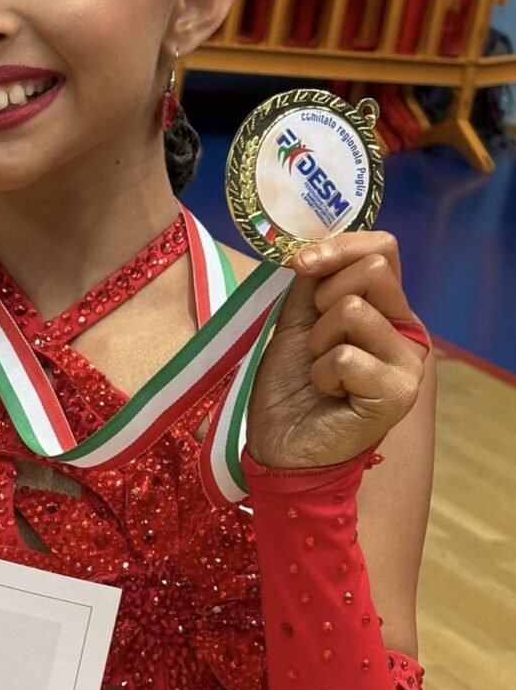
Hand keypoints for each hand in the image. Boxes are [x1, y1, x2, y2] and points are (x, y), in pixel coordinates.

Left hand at [244, 231, 426, 469]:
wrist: (282, 443)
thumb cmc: (290, 384)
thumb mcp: (296, 320)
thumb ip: (312, 282)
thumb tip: (313, 246)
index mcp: (384, 308)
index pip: (382, 249)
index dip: (339, 246)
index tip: (301, 263)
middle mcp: (404, 330)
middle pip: (372, 269)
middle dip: (323, 297)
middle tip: (314, 339)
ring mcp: (407, 362)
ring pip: (355, 309)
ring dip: (318, 340)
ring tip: (321, 370)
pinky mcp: (400, 392)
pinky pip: (347, 354)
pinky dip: (322, 373)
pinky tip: (328, 393)